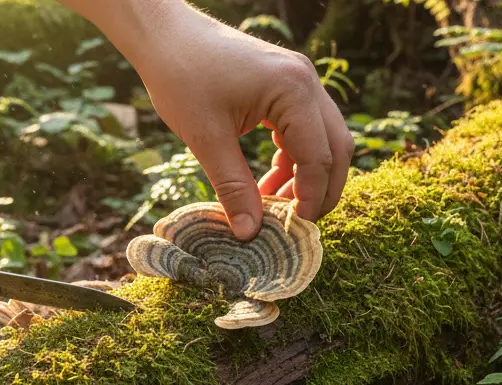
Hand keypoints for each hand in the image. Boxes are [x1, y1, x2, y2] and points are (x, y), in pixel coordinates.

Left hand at [104, 1, 354, 239]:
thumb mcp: (206, 139)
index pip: (318, 156)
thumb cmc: (181, 77)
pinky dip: (293, 158)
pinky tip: (268, 182)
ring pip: (324, 138)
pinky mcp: (286, 84)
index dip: (310, 197)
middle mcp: (306, 81)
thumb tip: (249, 233)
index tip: (295, 228)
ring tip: (276, 206)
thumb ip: (233, 187)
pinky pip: (304, 128)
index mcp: (293, 90)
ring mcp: (299, 80)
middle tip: (298, 223)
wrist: (165, 35)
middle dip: (321, 189)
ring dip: (306, 175)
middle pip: (336, 147)